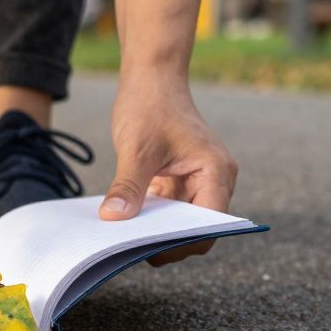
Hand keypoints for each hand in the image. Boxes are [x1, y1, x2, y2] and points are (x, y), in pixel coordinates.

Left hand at [98, 79, 237, 265]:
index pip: (210, 225)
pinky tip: (124, 222)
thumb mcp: (136, 148)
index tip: (149, 252)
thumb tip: (113, 219)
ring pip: (179, 223)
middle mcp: (214, 180)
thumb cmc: (150, 105)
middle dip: (167, 241)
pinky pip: (166, 210)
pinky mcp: (178, 181)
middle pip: (196, 228)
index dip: (183, 243)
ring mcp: (196, 182)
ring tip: (124, 238)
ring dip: (155, 231)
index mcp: (217, 172)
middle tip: (130, 250)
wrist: (151, 78)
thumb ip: (128, 186)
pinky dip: (148, 218)